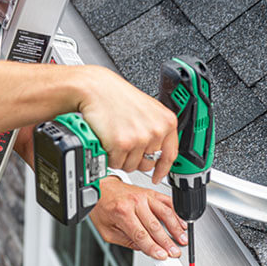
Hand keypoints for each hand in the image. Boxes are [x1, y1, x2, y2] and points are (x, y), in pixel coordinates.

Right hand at [74, 66, 179, 183]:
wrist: (95, 89)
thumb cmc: (117, 97)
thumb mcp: (148, 109)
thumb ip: (156, 129)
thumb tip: (158, 151)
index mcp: (166, 122)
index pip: (170, 155)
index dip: (162, 169)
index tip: (157, 176)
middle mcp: (156, 131)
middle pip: (147, 164)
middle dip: (134, 159)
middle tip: (124, 145)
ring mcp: (139, 138)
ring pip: (131, 166)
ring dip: (120, 158)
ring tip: (115, 138)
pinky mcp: (122, 144)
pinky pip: (116, 163)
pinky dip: (109, 156)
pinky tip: (107, 140)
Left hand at [88, 177, 187, 259]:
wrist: (100, 188)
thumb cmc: (102, 208)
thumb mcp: (107, 231)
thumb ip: (126, 241)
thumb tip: (143, 249)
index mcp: (122, 213)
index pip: (141, 235)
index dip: (153, 248)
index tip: (162, 256)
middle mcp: (134, 203)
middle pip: (155, 226)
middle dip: (167, 242)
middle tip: (174, 252)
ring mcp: (144, 196)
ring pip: (165, 213)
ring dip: (176, 228)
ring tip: (182, 239)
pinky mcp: (150, 192)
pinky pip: (167, 202)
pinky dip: (176, 213)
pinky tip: (181, 222)